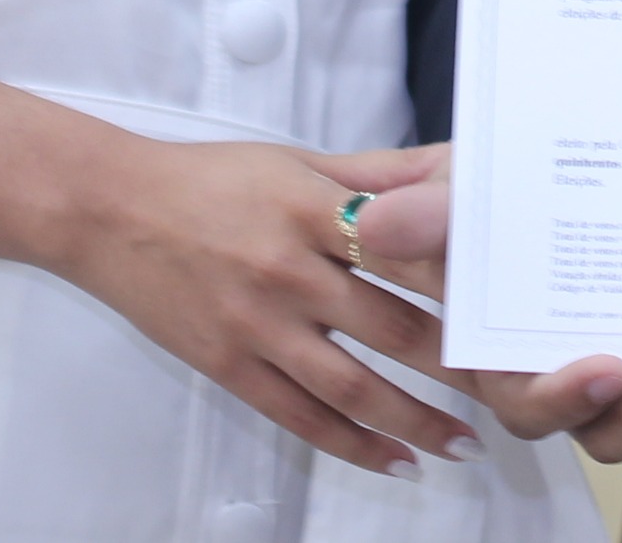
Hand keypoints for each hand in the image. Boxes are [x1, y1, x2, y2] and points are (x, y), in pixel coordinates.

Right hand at [47, 137, 479, 476]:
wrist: (108, 212)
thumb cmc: (209, 180)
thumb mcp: (297, 161)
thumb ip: (376, 173)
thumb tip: (450, 169)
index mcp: (313, 209)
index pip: (409, 250)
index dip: (465, 285)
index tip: (511, 308)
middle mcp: (290, 270)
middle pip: (394, 327)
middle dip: (459, 364)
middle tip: (513, 389)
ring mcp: (258, 325)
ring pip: (354, 386)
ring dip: (416, 420)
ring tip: (466, 443)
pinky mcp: (229, 366)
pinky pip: (301, 417)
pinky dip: (353, 444)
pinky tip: (396, 460)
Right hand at [320, 155, 621, 460]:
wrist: (512, 158)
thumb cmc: (470, 189)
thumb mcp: (452, 188)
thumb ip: (427, 210)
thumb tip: (377, 221)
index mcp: (492, 348)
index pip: (522, 396)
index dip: (564, 397)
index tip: (609, 368)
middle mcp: (545, 367)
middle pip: (585, 419)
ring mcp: (596, 354)